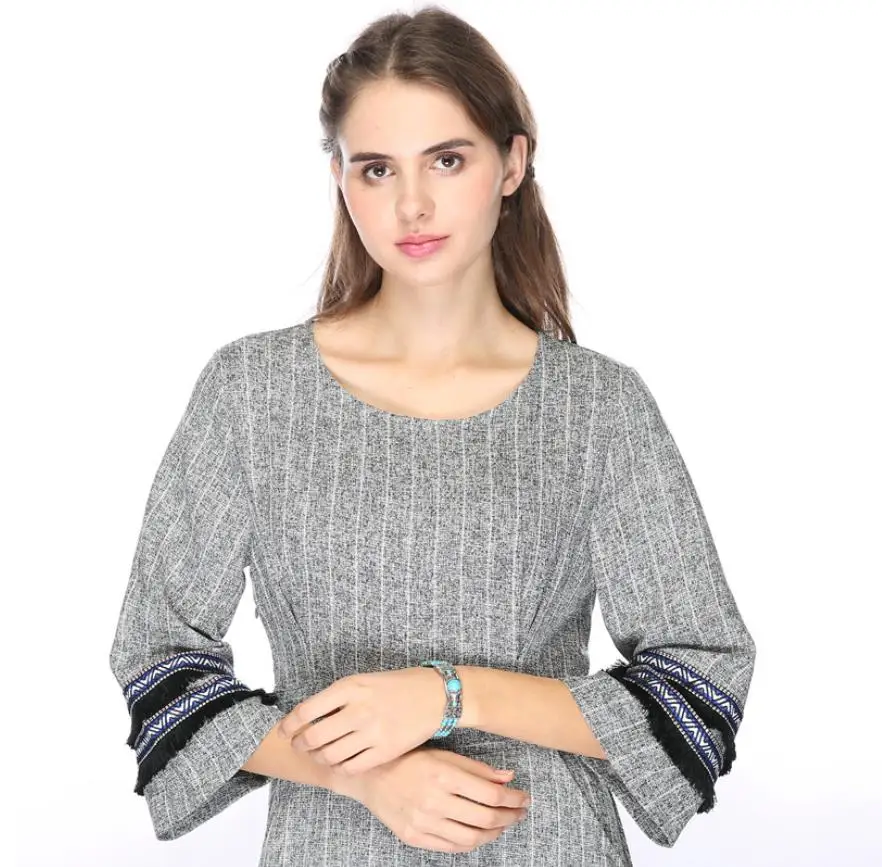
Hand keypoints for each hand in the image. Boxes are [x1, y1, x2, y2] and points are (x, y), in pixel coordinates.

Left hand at [277, 668, 447, 774]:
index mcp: (350, 687)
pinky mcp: (385, 751)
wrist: (434, 695)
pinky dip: (340, 767)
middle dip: (300, 745)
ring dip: (319, 758)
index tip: (284, 730)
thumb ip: (336, 697)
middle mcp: (358, 710)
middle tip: (300, 746)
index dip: (289, 724)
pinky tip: (341, 762)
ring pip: (330, 756)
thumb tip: (306, 716)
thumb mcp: (362, 681)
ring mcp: (372, 733)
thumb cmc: (396, 686)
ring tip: (320, 755)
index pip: (306, 710)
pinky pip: (351, 767)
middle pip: (313, 737)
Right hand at [330, 747, 531, 853]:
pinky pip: (451, 847)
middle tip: (519, 812)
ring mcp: (423, 822)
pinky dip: (471, 843)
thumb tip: (509, 777)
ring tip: (503, 824)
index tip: (524, 797)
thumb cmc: (409, 759)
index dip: (513, 799)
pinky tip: (479, 834)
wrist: (370, 776)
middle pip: (485, 818)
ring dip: (493, 833)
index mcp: (443, 774)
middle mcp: (434, 801)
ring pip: (471, 838)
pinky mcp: (414, 837)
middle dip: (509, 817)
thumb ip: (476, 768)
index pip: (491, 794)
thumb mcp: (443, 754)